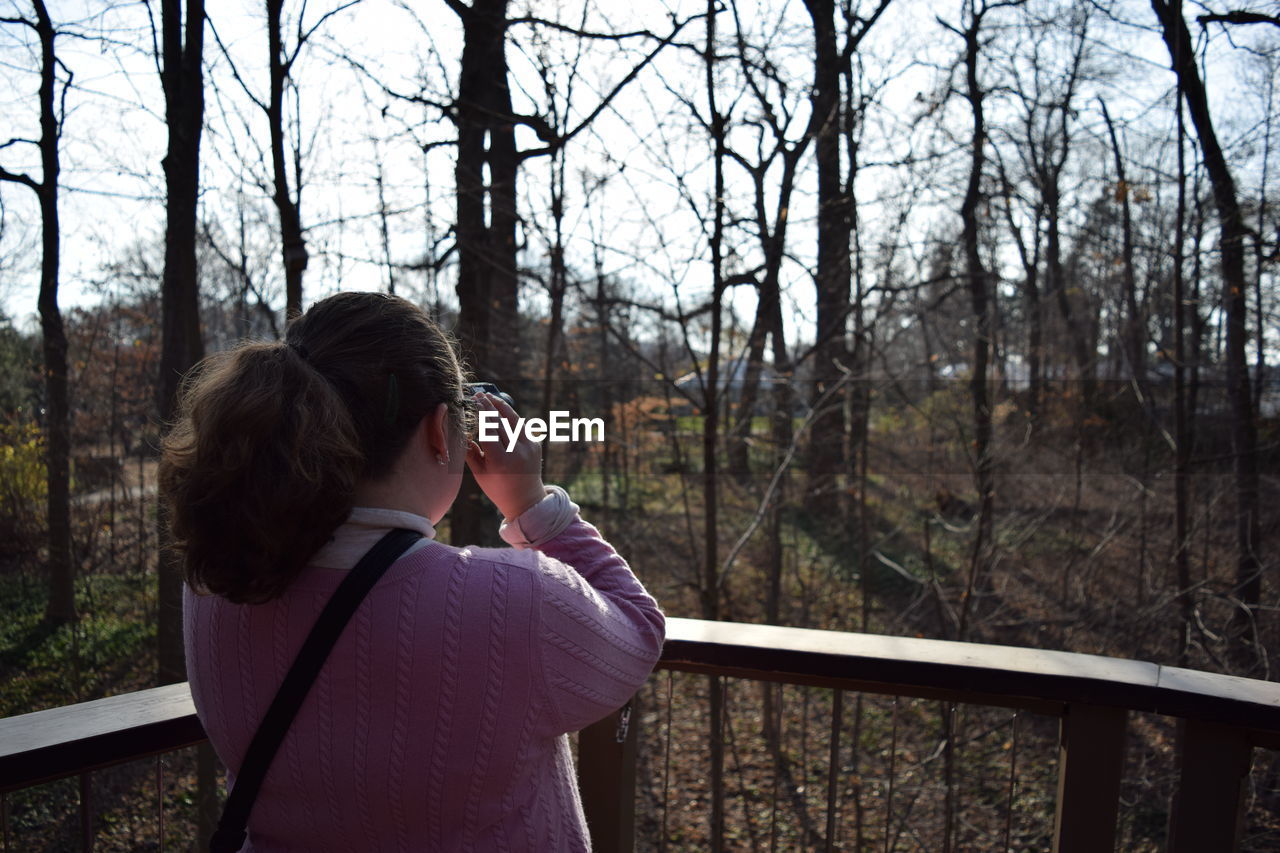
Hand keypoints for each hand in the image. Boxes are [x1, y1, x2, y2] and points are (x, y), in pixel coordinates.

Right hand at [465, 392, 546, 519]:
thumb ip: (470, 452)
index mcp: (501, 460)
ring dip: (501, 406)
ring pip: (514, 419)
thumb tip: (461, 431)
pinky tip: (500, 409)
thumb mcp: (480, 473)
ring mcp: (529, 447)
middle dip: (488, 406)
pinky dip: (510, 417)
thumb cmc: (497, 488)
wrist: (525, 499)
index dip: (480, 414)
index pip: (489, 430)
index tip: (472, 402)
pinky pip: (520, 426)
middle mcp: (517, 451)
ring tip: (489, 396)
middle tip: (477, 395)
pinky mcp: (535, 444)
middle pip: (500, 422)